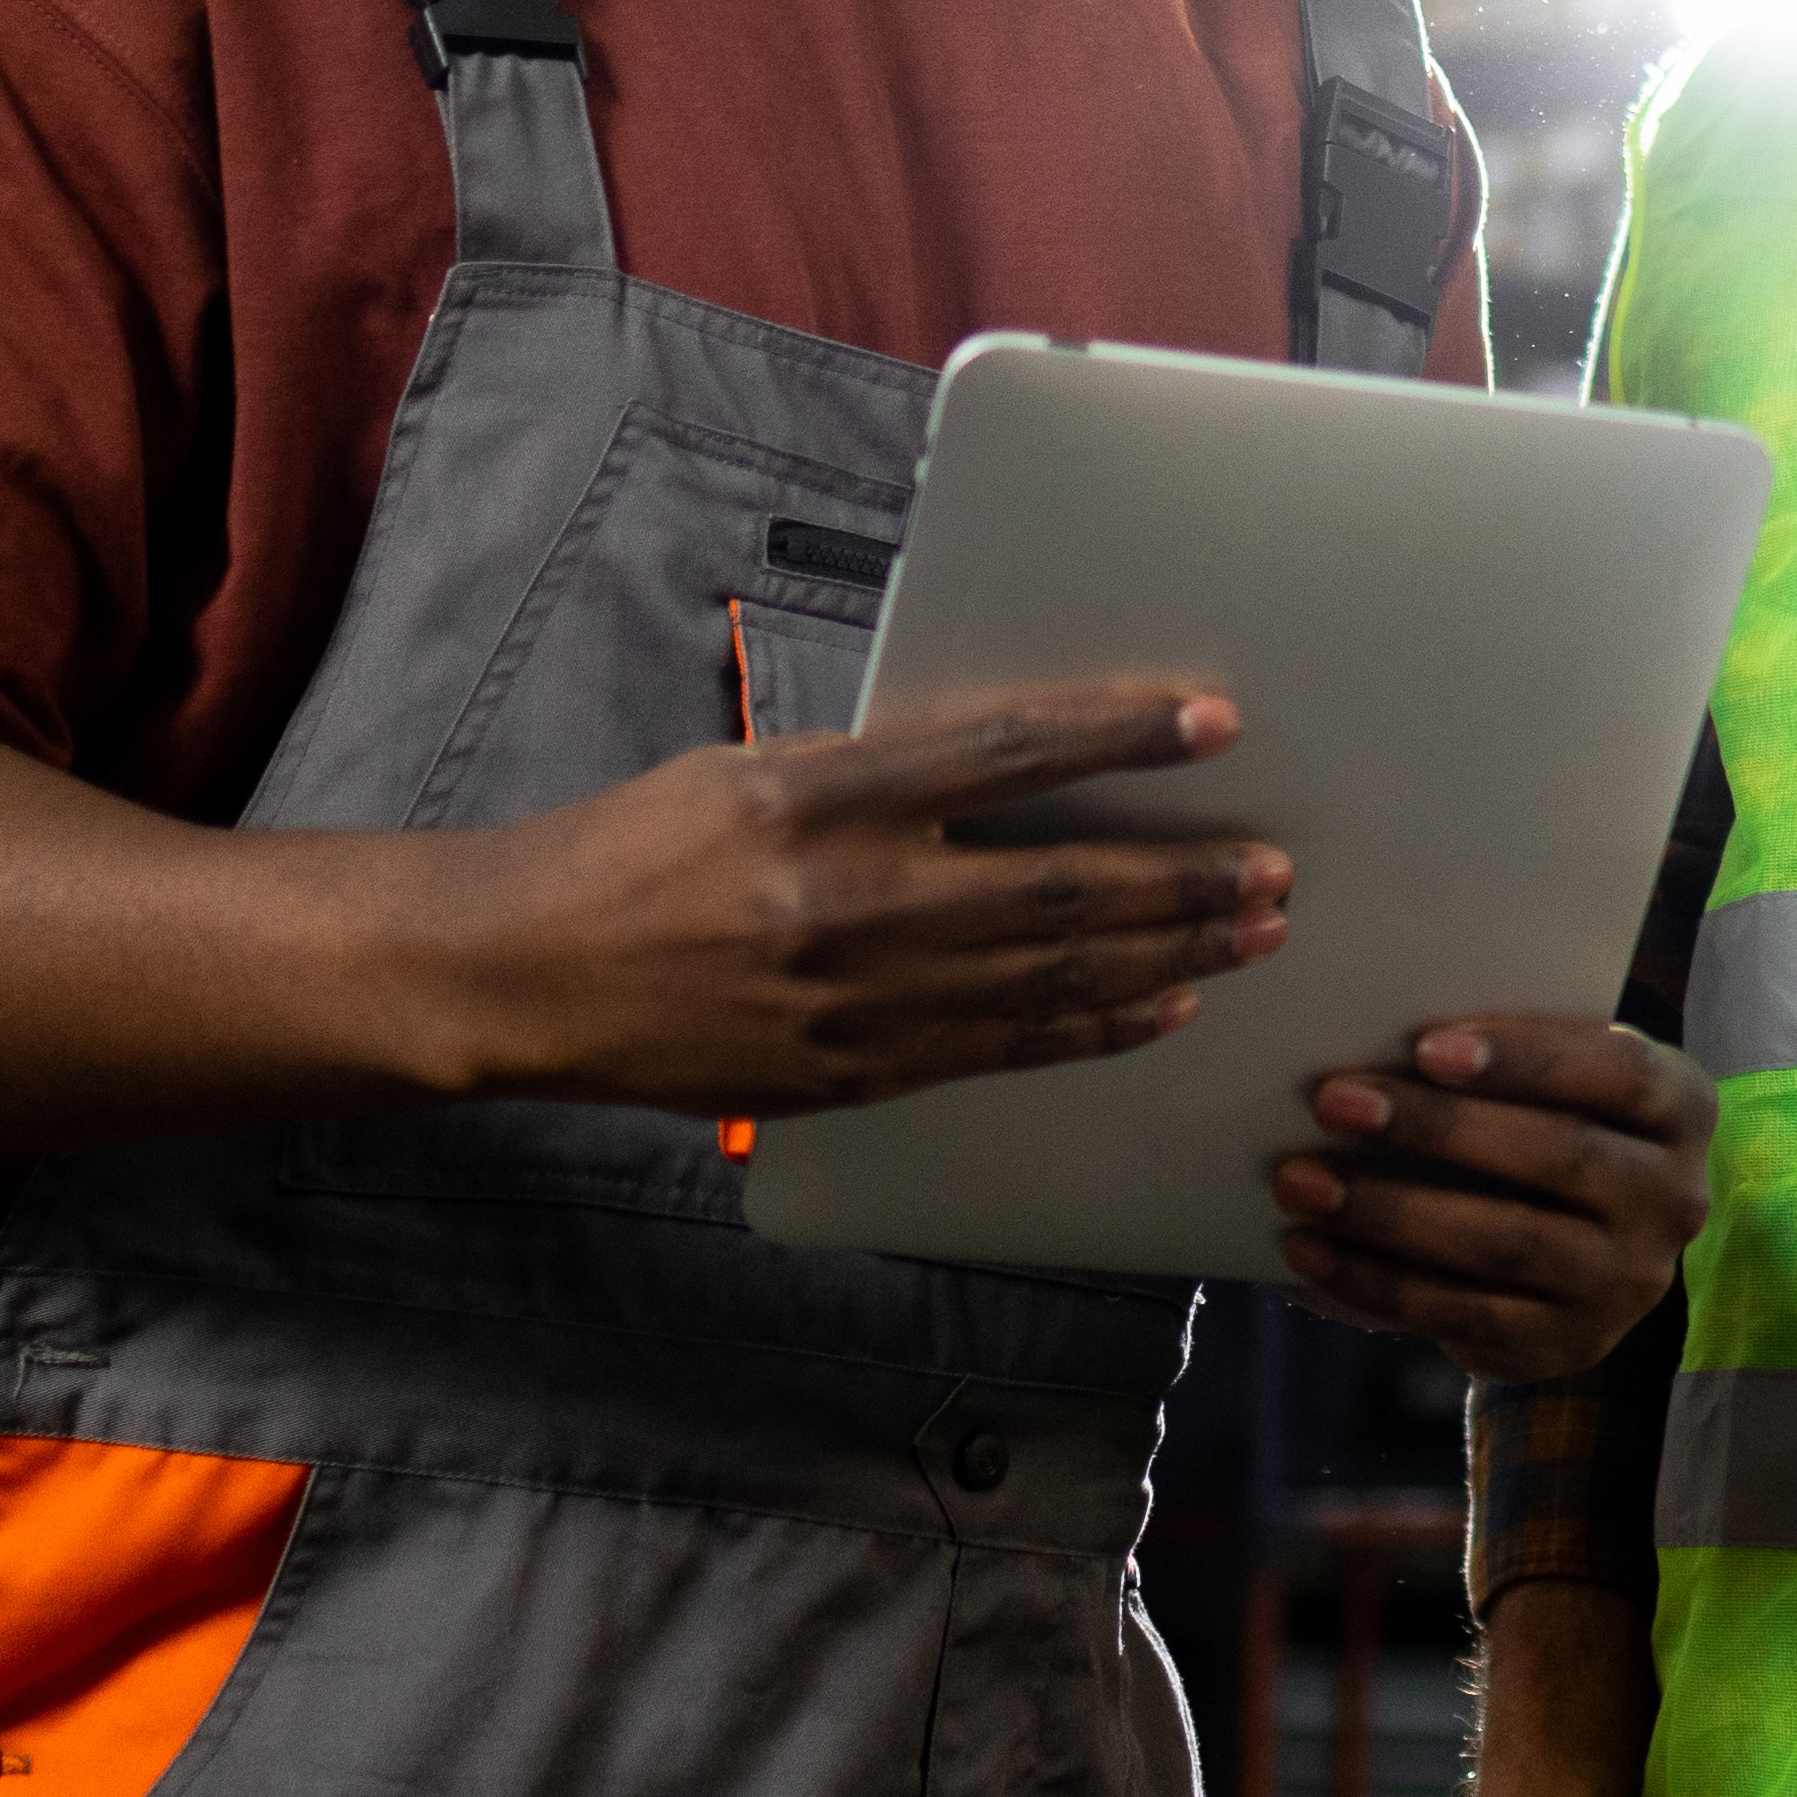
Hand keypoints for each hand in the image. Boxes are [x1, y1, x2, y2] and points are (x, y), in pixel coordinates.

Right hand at [434, 681, 1289, 1114]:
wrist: (522, 974)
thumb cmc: (631, 852)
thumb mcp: (748, 772)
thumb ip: (875, 775)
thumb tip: (1008, 765)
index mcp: (820, 795)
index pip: (1006, 754)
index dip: (1120, 736)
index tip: (1212, 722)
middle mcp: (848, 899)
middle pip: (1058, 888)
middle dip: (1182, 881)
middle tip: (1273, 870)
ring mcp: (853, 999)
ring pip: (1049, 979)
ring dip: (1166, 956)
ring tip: (1251, 933)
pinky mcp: (849, 1074)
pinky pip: (1000, 1050)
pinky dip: (1092, 1031)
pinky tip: (1162, 1010)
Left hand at [1270, 1015, 1710, 1377]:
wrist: (1596, 1243)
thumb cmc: (1551, 1123)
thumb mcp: (1560, 1080)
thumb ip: (1503, 1057)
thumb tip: (1371, 1034)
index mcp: (1681, 1107)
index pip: (1618, 1072)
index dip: (1526, 1059)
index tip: (1424, 1046)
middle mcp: (1673, 1199)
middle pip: (1559, 1157)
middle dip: (1436, 1130)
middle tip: (1333, 1102)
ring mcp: (1629, 1283)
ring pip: (1508, 1245)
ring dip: (1391, 1214)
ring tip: (1301, 1183)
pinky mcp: (1571, 1345)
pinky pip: (1467, 1316)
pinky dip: (1379, 1284)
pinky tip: (1313, 1254)